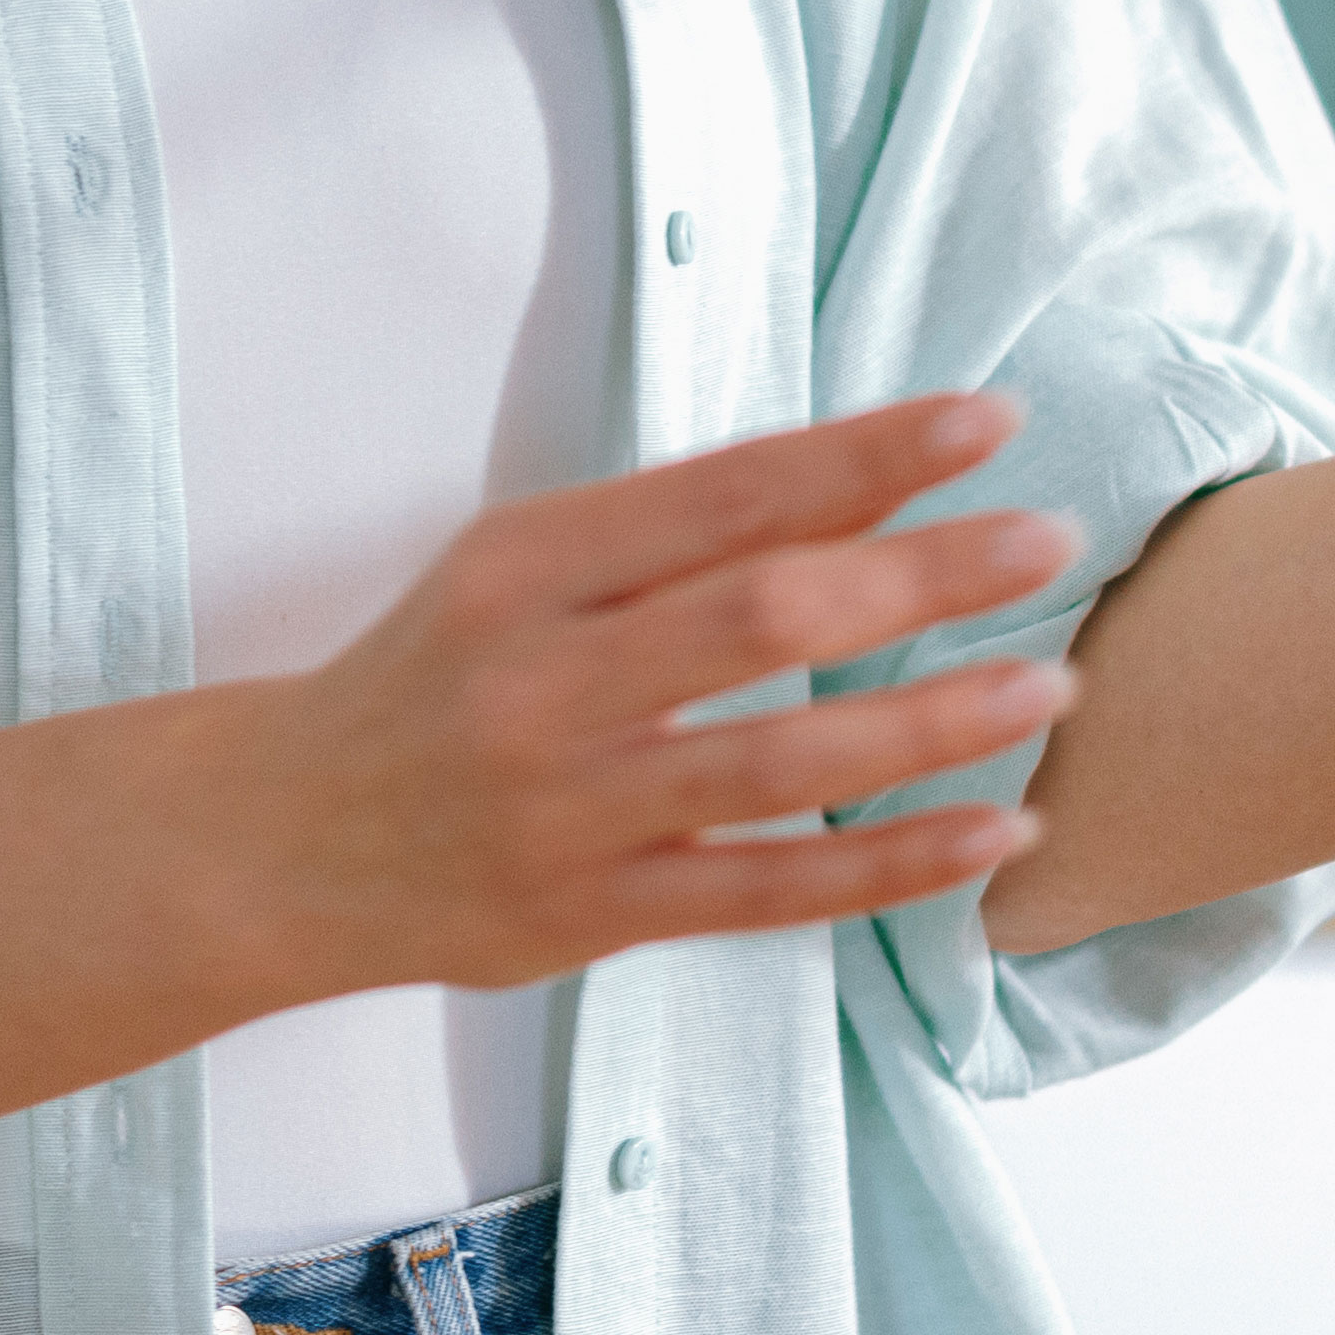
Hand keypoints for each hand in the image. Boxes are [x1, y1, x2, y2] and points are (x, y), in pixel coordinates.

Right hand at [228, 392, 1083, 998]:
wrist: (283, 842)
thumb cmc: (429, 684)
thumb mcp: (518, 573)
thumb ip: (672, 538)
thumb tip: (864, 479)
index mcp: (526, 565)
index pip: (726, 492)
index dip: (866, 452)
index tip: (986, 419)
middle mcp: (545, 682)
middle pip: (766, 615)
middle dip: (923, 571)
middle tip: (1047, 540)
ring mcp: (571, 809)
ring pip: (784, 762)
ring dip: (935, 722)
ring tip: (1051, 684)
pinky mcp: (594, 916)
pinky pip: (771, 891)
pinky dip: (891, 864)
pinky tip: (995, 832)